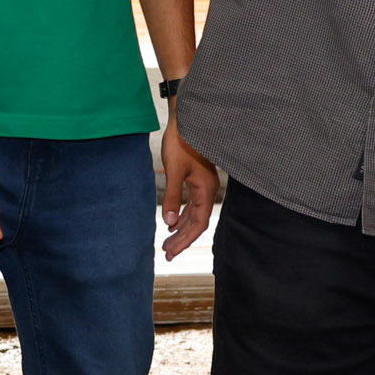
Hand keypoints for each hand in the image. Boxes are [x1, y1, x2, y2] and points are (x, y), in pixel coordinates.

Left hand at [158, 116, 221, 258]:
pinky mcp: (196, 180)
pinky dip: (182, 216)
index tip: (172, 252)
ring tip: (168, 243)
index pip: (198, 223)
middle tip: (167, 254)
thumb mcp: (174, 171)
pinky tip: (172, 223)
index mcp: (205, 190)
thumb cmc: (181, 142)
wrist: (186, 120)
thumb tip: (168, 222)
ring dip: (181, 229)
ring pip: (193, 214)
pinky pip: (191, 205)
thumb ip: (172, 197)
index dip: (185, 240)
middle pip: (196, 222)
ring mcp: (202, 185)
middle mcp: (207, 190)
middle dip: (182, 239)